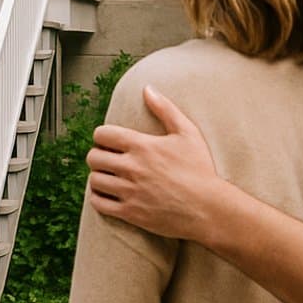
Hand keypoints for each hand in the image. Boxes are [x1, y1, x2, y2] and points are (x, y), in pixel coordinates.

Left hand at [86, 85, 223, 242]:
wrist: (209, 209)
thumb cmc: (200, 169)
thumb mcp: (188, 133)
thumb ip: (165, 109)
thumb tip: (147, 88)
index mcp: (142, 145)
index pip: (102, 134)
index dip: (102, 136)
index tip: (109, 142)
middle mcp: (132, 167)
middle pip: (93, 157)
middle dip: (98, 156)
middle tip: (108, 160)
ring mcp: (130, 191)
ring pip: (94, 180)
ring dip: (98, 177)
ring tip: (108, 177)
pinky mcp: (130, 213)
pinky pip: (98, 204)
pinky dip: (98, 198)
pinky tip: (108, 195)